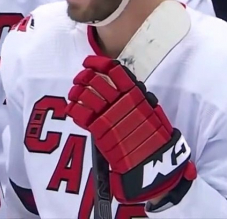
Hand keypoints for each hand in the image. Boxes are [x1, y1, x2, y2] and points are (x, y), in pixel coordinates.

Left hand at [65, 56, 196, 203]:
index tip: (88, 62)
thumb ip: (135, 96)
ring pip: (84, 95)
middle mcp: (121, 102)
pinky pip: (79, 113)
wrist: (152, 163)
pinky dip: (73, 108)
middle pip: (94, 80)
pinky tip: (73, 108)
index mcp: (135, 94)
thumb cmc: (153, 137)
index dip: (98, 63)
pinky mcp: (98, 130)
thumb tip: (119, 83)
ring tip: (74, 93)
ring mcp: (109, 115)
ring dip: (75, 92)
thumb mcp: (150, 110)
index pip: (114, 70)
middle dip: (83, 77)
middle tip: (79, 79)